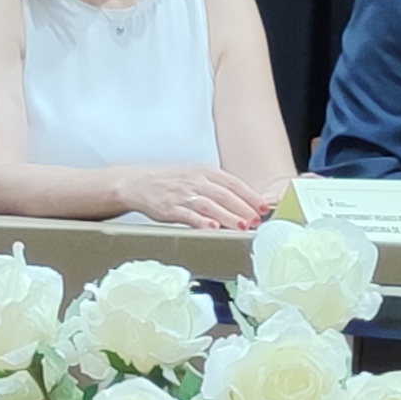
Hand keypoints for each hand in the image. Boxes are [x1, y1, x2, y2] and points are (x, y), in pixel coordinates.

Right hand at [122, 166, 264, 230]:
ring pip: (210, 205)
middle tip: (256, 221)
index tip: (263, 207)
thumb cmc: (170, 182)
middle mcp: (195, 181)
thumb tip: (244, 203)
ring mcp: (182, 194)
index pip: (233, 182)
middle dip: (243, 208)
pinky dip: (201, 222)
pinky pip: (188, 215)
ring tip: (242, 227)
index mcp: (204, 172)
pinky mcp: (169, 208)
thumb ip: (217, 188)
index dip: (250, 195)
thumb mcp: (195, 177)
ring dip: (228, 216)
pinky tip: (213, 228)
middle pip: (224, 195)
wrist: (137, 183)